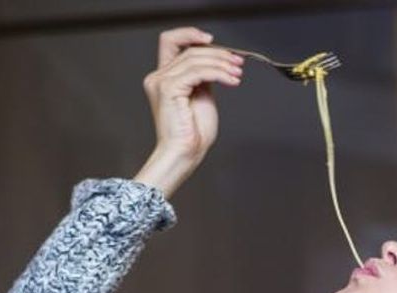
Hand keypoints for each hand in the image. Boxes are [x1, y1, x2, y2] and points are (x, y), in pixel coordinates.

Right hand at [133, 27, 243, 195]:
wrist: (185, 153)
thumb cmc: (193, 133)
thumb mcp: (202, 97)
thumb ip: (203, 77)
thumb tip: (216, 62)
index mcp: (164, 78)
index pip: (171, 41)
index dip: (191, 35)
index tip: (213, 40)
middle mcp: (159, 77)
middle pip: (190, 50)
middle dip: (218, 54)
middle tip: (237, 63)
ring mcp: (161, 82)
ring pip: (195, 58)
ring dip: (222, 64)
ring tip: (237, 74)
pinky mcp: (168, 89)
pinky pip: (198, 72)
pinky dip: (218, 73)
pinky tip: (231, 81)